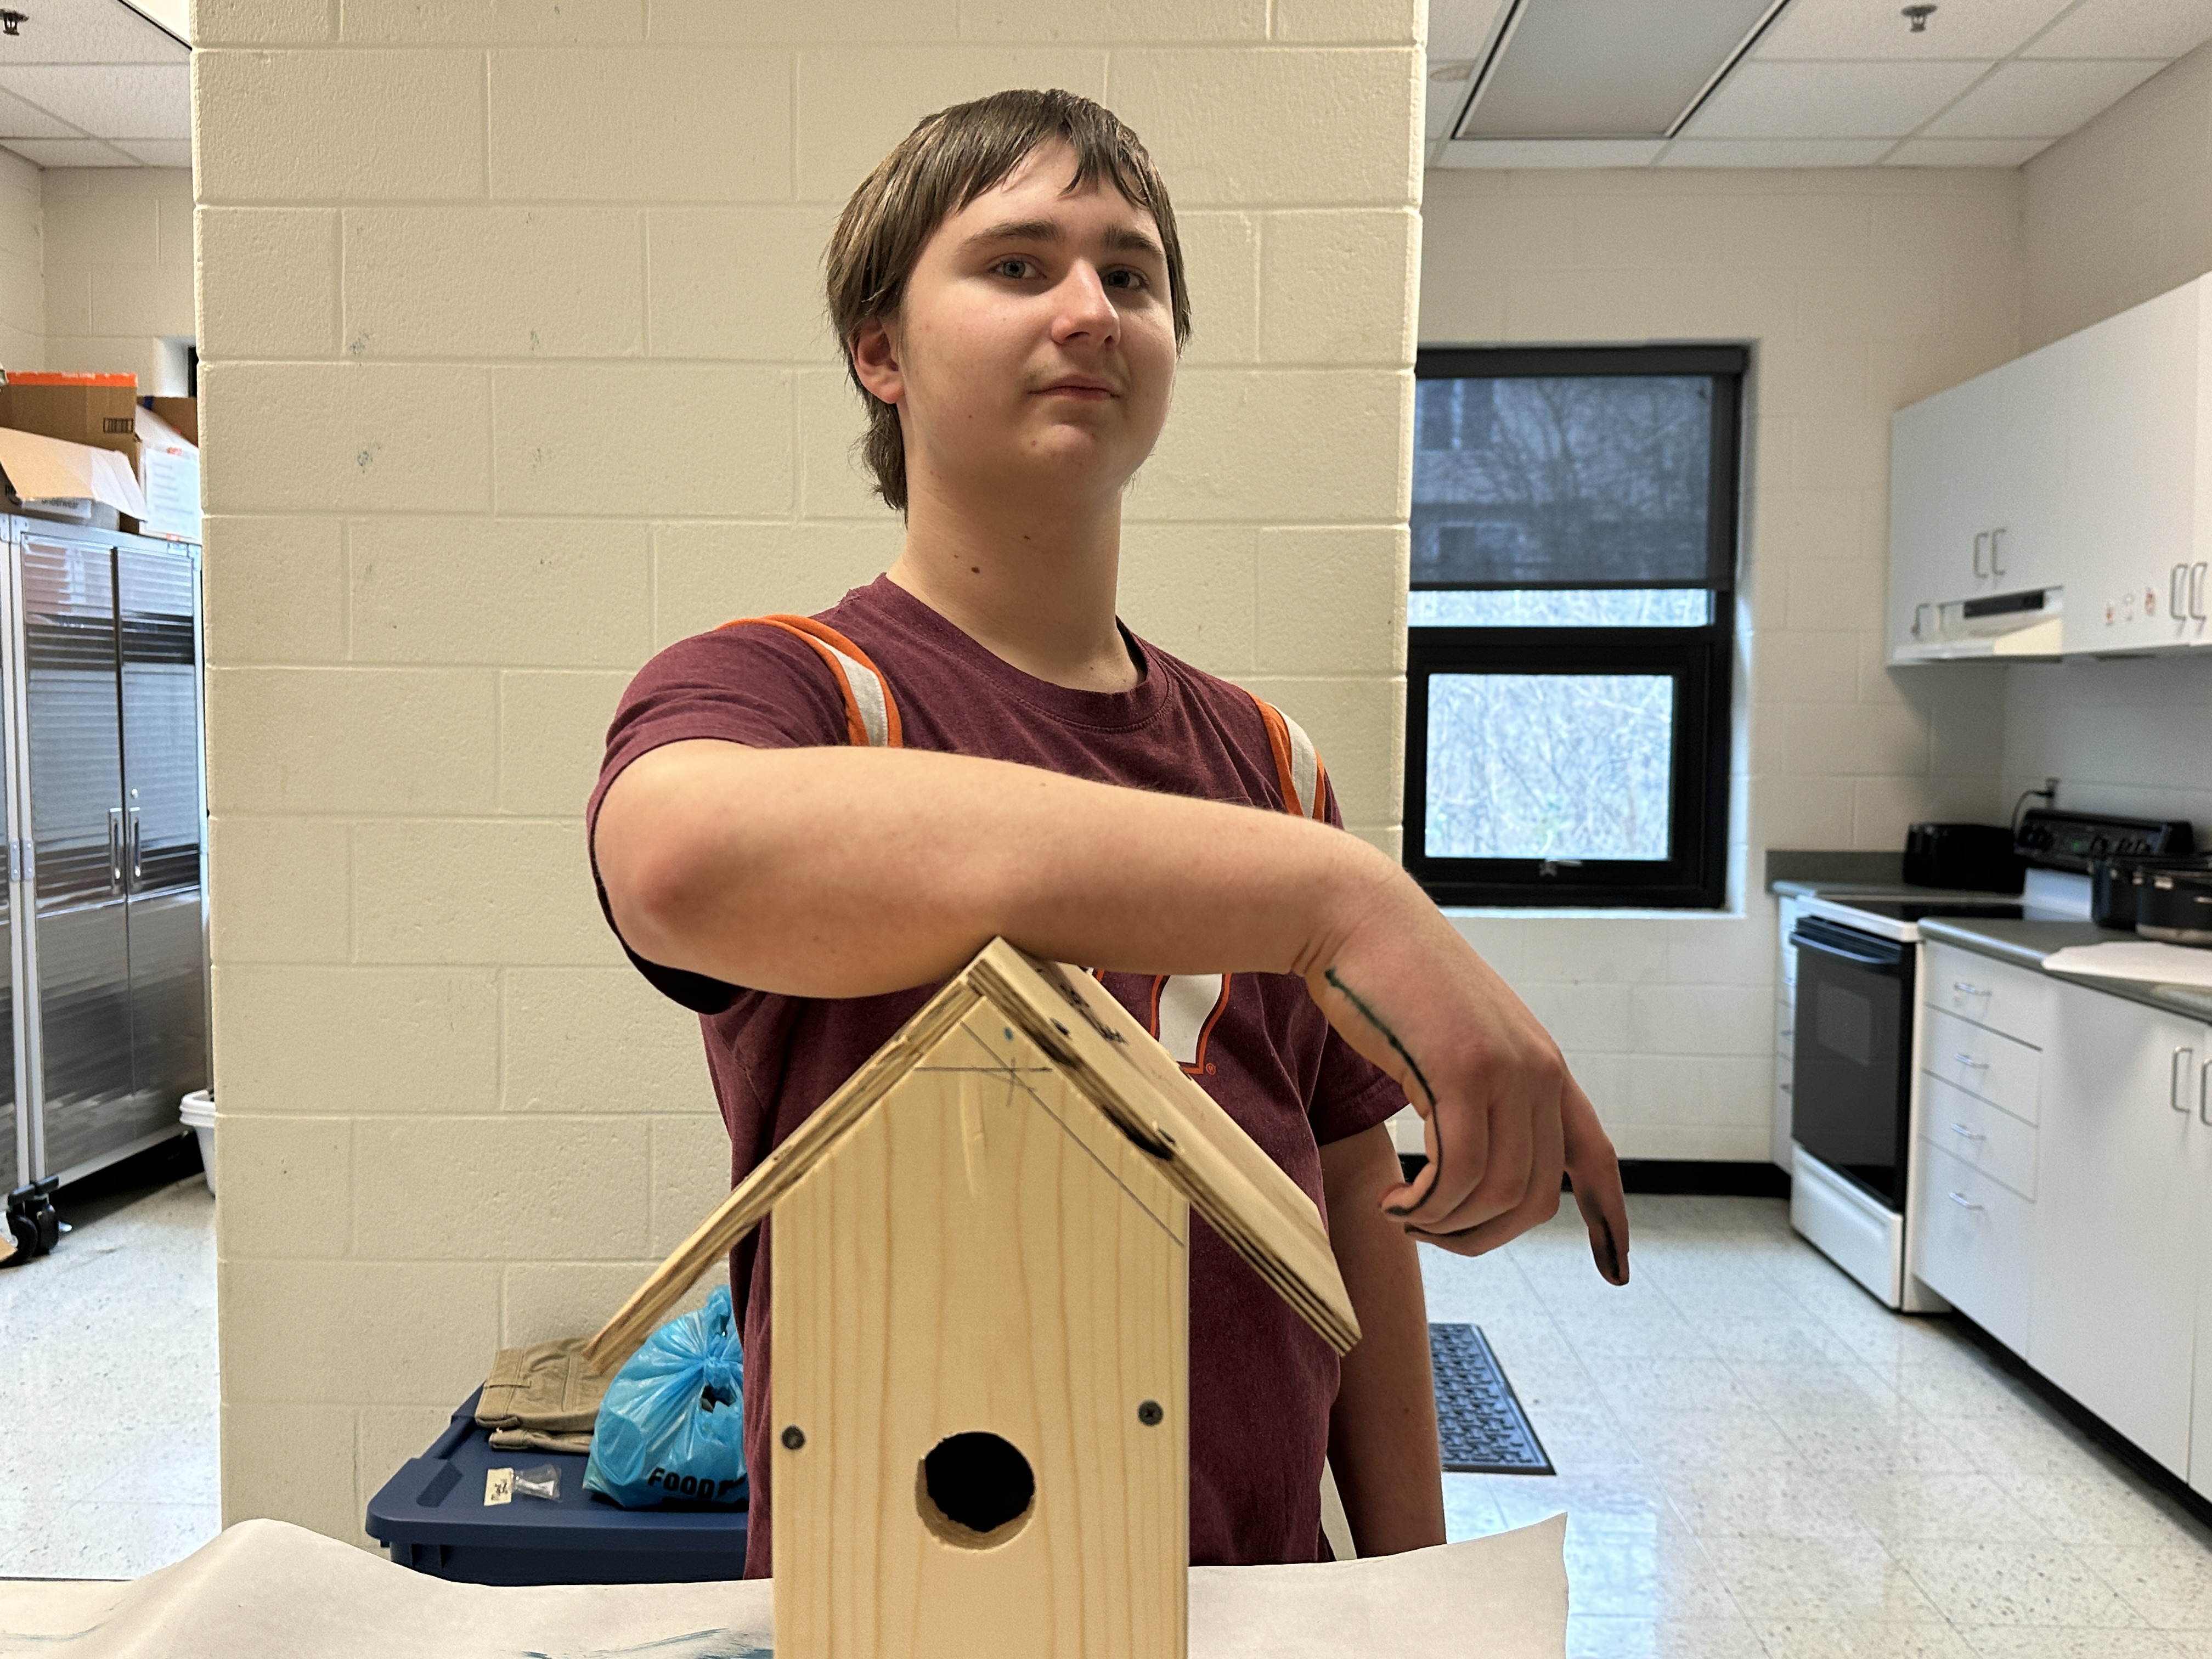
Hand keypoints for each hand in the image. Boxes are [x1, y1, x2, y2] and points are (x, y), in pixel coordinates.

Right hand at [1300, 866, 1629, 1283]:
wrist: (1356, 918)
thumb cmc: (1391, 980)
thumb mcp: (1454, 1039)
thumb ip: (1479, 1089)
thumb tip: (1473, 1157)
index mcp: (1542, 1064)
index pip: (1594, 1155)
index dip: (1610, 1218)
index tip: (1618, 1270)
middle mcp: (1537, 1070)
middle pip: (1534, 1196)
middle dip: (1481, 1235)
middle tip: (1428, 1230)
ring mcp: (1504, 1070)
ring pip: (1498, 1193)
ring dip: (1446, 1223)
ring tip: (1404, 1213)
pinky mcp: (1460, 1071)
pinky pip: (1458, 1173)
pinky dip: (1426, 1205)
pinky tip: (1396, 1201)